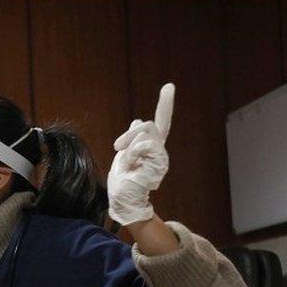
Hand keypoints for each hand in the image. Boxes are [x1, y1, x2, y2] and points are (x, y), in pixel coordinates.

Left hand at [107, 83, 174, 225]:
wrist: (123, 200)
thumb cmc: (123, 182)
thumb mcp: (124, 155)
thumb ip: (133, 139)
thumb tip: (137, 120)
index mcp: (150, 146)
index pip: (161, 121)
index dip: (165, 104)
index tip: (169, 86)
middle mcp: (159, 149)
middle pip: (147, 124)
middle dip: (129, 133)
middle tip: (117, 147)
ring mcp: (161, 156)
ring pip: (144, 134)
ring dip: (129, 147)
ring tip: (128, 164)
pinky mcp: (159, 164)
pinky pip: (144, 145)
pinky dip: (132, 154)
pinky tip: (131, 166)